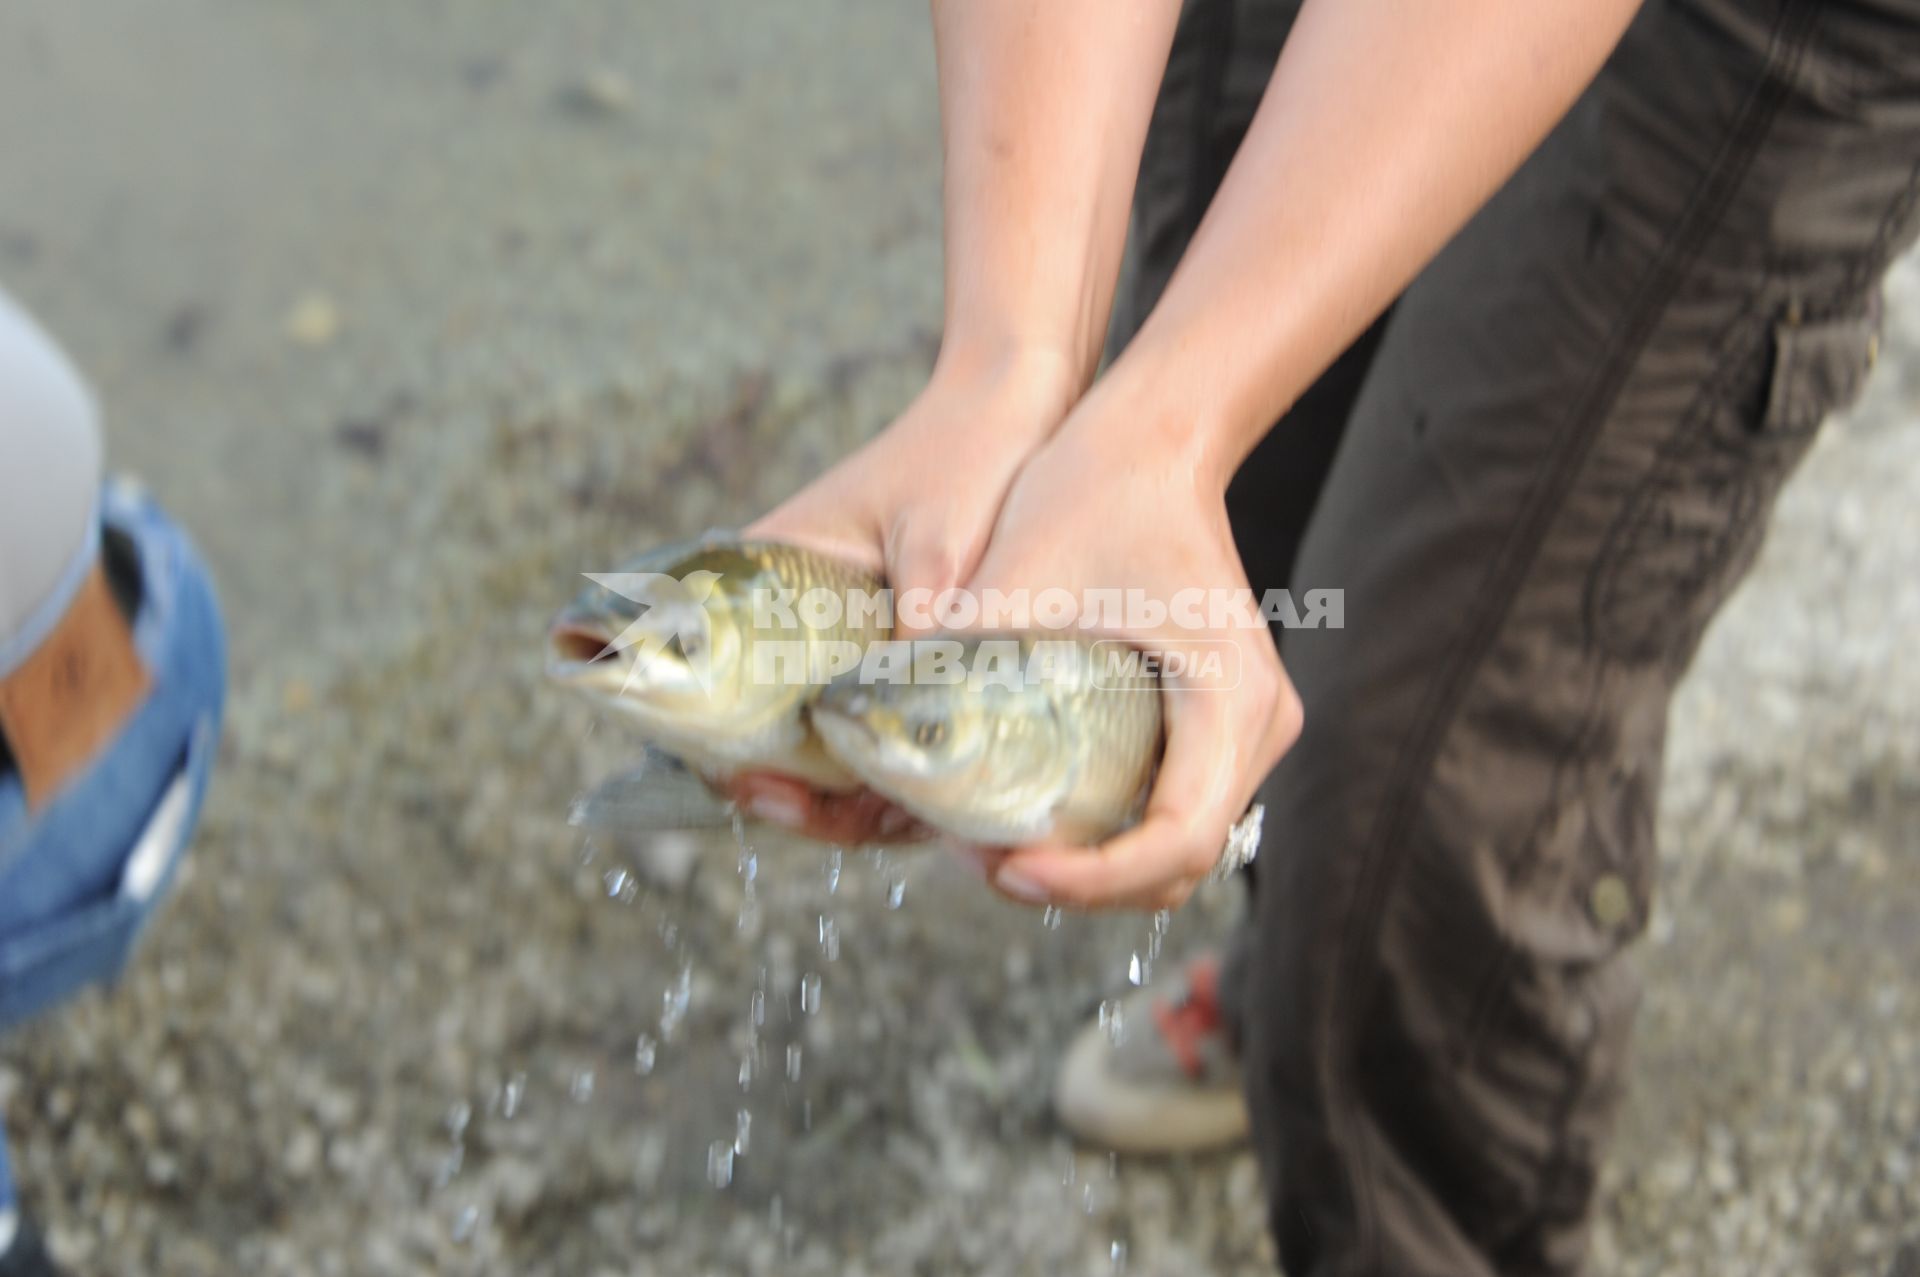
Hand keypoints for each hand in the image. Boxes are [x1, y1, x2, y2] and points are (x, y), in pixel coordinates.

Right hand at [721, 346, 1081, 844]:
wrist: (1018, 403)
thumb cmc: (965, 451)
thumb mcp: (938, 541)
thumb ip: (922, 621)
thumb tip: (908, 717)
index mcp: (771, 569)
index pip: (710, 665)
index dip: (715, 736)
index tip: (738, 778)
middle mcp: (800, 609)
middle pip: (767, 718)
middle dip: (780, 779)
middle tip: (785, 806)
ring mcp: (852, 634)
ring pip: (827, 732)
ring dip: (836, 787)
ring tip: (859, 824)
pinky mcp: (904, 647)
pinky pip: (884, 720)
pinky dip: (894, 765)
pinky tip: (922, 805)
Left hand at [965, 391, 1303, 911]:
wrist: (1154, 440)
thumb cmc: (1096, 489)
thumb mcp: (1019, 574)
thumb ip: (952, 651)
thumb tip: (864, 732)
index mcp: (1228, 697)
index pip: (1175, 839)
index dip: (1091, 880)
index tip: (1007, 870)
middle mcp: (1259, 726)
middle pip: (1180, 864)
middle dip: (1084, 885)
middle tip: (987, 867)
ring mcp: (1247, 730)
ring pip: (1178, 848)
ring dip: (1097, 869)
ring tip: (999, 850)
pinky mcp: (1221, 724)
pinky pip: (1173, 809)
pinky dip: (1114, 836)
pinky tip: (1036, 820)